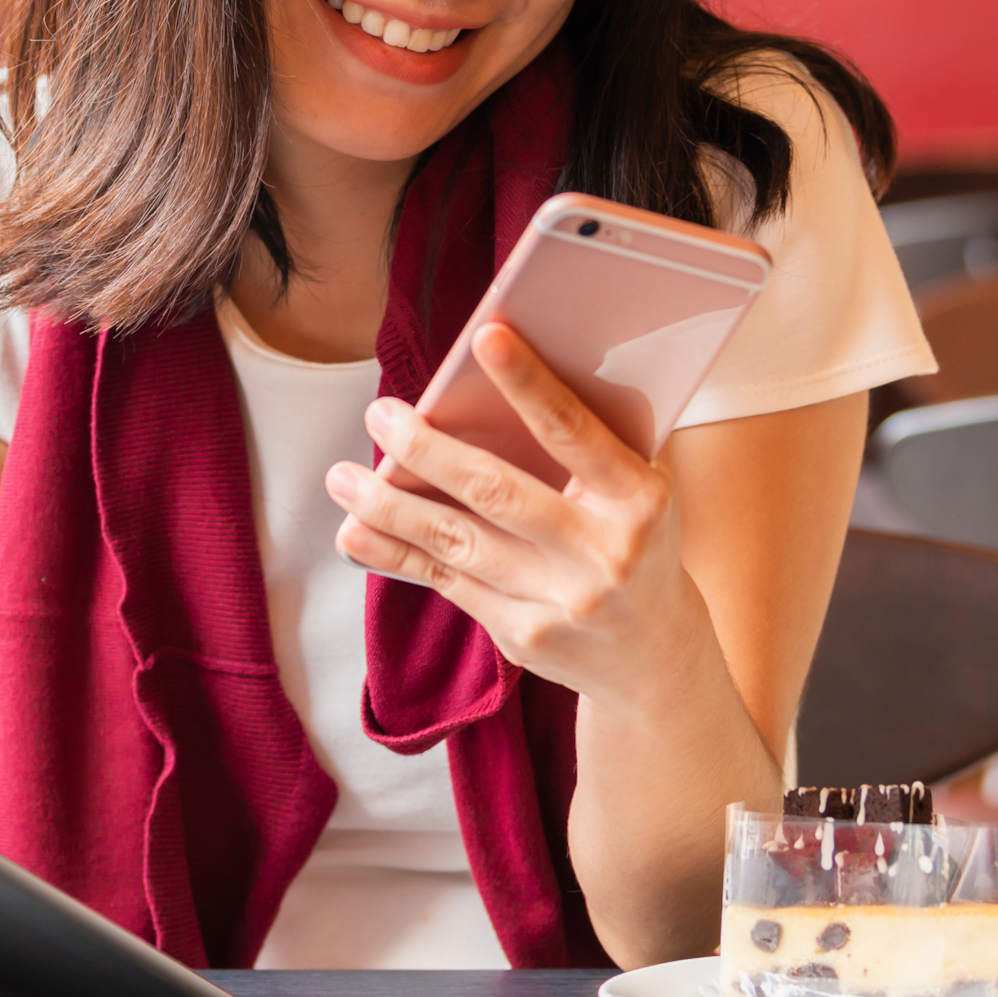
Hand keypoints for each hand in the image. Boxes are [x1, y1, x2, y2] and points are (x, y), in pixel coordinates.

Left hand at [324, 322, 715, 706]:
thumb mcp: (634, 494)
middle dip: (427, 450)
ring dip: (389, 507)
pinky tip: (356, 532)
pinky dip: (395, 556)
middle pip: (496, 491)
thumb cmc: (635, 546)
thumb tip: (490, 388)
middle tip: (379, 415)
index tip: (487, 338)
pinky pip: (447, 584)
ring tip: (341, 479)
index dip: (529, 383)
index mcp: (639, 500)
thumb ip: (584, 449)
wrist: (656, 658)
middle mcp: (602, 553)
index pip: (574, 431)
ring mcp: (561, 601)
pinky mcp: (524, 636)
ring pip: (456, 543)